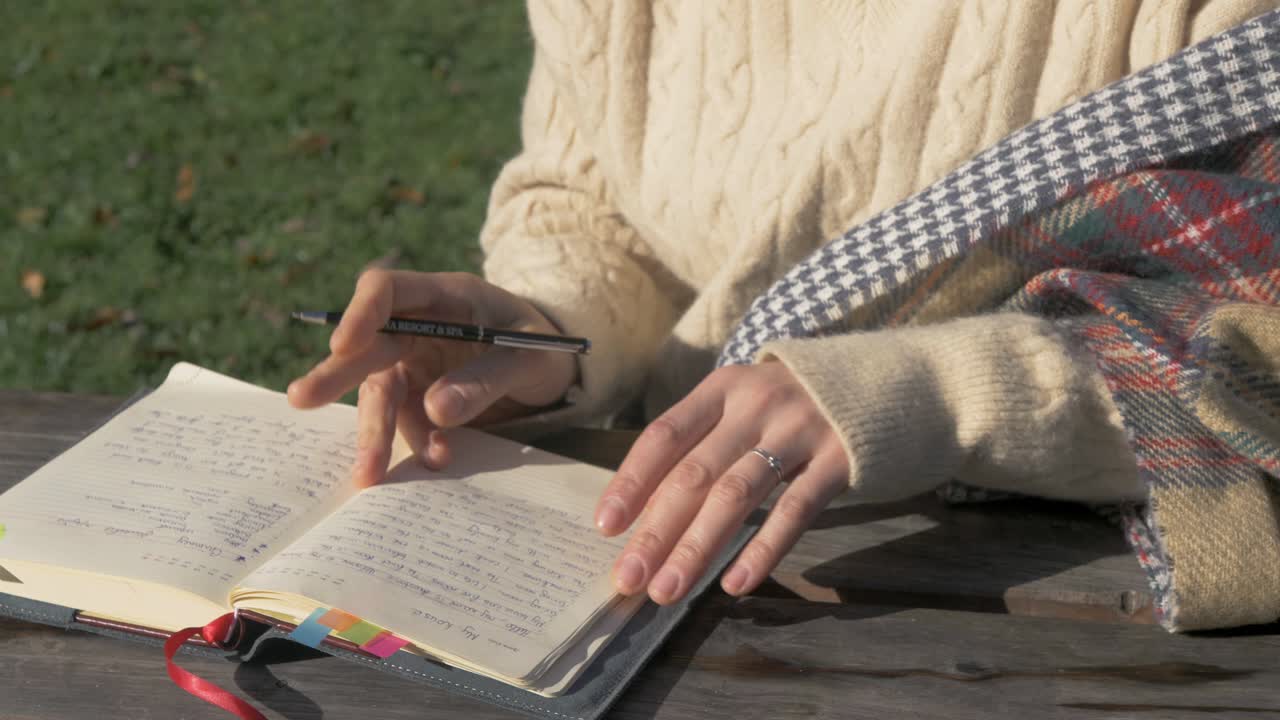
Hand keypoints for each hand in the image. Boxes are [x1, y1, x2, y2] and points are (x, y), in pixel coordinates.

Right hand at [287, 269, 575, 485]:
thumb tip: (436, 410)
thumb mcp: (533, 357)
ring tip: (368, 472)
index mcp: (445, 297)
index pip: (389, 290)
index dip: (362, 312)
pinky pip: (406, 423)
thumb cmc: (545, 347)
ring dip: (374, 432)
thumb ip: (487, 378)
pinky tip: (436, 459)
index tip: (344, 344)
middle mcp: (420, 327)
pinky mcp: (421, 399)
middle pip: (370, 344)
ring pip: (381, 394)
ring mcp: (417, 364)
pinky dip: (415, 444)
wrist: (556, 372)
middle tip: (302, 399)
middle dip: (338, 373)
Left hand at [595, 361, 848, 604]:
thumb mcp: (749, 404)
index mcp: (724, 388)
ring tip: (669, 589)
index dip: (632, 481)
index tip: (606, 526)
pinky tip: (735, 583)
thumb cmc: (801, 404)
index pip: (665, 435)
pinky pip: (794, 511)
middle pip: (694, 473)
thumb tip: (650, 510)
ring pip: (736, 496)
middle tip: (629, 577)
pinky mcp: (839, 459)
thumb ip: (707, 443)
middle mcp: (756, 405)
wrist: (892, 382)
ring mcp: (800, 431)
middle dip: (656, 530)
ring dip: (696, 547)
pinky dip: (763, 549)